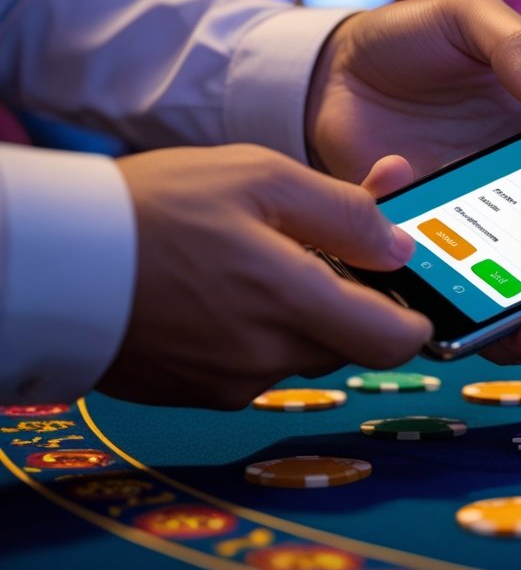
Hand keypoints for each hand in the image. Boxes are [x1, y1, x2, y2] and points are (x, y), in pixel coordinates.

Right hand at [101, 145, 432, 408]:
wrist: (53, 257)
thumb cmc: (157, 206)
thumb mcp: (262, 178)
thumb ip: (346, 214)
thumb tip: (401, 247)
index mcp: (291, 306)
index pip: (395, 344)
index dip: (417, 320)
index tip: (416, 294)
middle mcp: (265, 358)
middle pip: (347, 342)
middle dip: (347, 299)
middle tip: (320, 244)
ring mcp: (227, 382)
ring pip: (299, 351)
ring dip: (298, 311)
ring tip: (258, 255)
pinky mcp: (194, 390)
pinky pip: (252, 364)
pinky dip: (255, 329)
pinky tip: (223, 287)